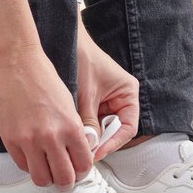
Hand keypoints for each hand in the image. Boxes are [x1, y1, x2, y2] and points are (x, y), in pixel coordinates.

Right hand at [0, 46, 93, 187]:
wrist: (15, 61)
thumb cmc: (41, 76)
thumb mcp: (68, 103)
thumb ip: (72, 129)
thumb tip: (74, 150)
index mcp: (70, 127)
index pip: (83, 165)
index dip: (82, 171)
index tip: (78, 169)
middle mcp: (50, 137)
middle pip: (63, 178)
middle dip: (66, 181)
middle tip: (64, 176)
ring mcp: (28, 139)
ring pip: (41, 179)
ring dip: (46, 177)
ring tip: (46, 170)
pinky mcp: (9, 138)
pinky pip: (21, 165)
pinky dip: (28, 165)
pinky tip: (31, 155)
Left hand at [75, 20, 139, 160]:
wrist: (65, 40)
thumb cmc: (81, 56)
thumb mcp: (86, 93)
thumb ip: (89, 120)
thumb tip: (88, 145)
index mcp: (128, 93)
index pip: (127, 127)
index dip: (113, 143)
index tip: (98, 152)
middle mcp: (120, 98)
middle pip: (114, 129)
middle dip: (100, 139)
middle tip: (85, 150)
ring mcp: (106, 100)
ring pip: (101, 127)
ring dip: (90, 133)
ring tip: (77, 139)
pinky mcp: (92, 101)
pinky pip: (90, 119)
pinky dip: (82, 125)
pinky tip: (72, 129)